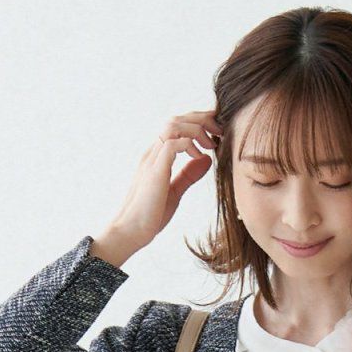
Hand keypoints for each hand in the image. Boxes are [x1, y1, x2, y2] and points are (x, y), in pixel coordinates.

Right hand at [95, 107, 222, 263]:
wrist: (131, 231)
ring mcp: (152, 159)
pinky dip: (189, 144)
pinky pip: (171, 144)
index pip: (177, 126)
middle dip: (201, 119)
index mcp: (157, 156)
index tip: (215, 131)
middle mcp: (153, 152)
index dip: (197, 122)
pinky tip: (198, 156)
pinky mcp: (154, 170)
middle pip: (176, 119)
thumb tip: (206, 160)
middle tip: (220, 130)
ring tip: (211, 143)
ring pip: (173, 125)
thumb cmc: (150, 215)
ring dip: (196, 129)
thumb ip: (189, 174)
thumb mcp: (175, 191)